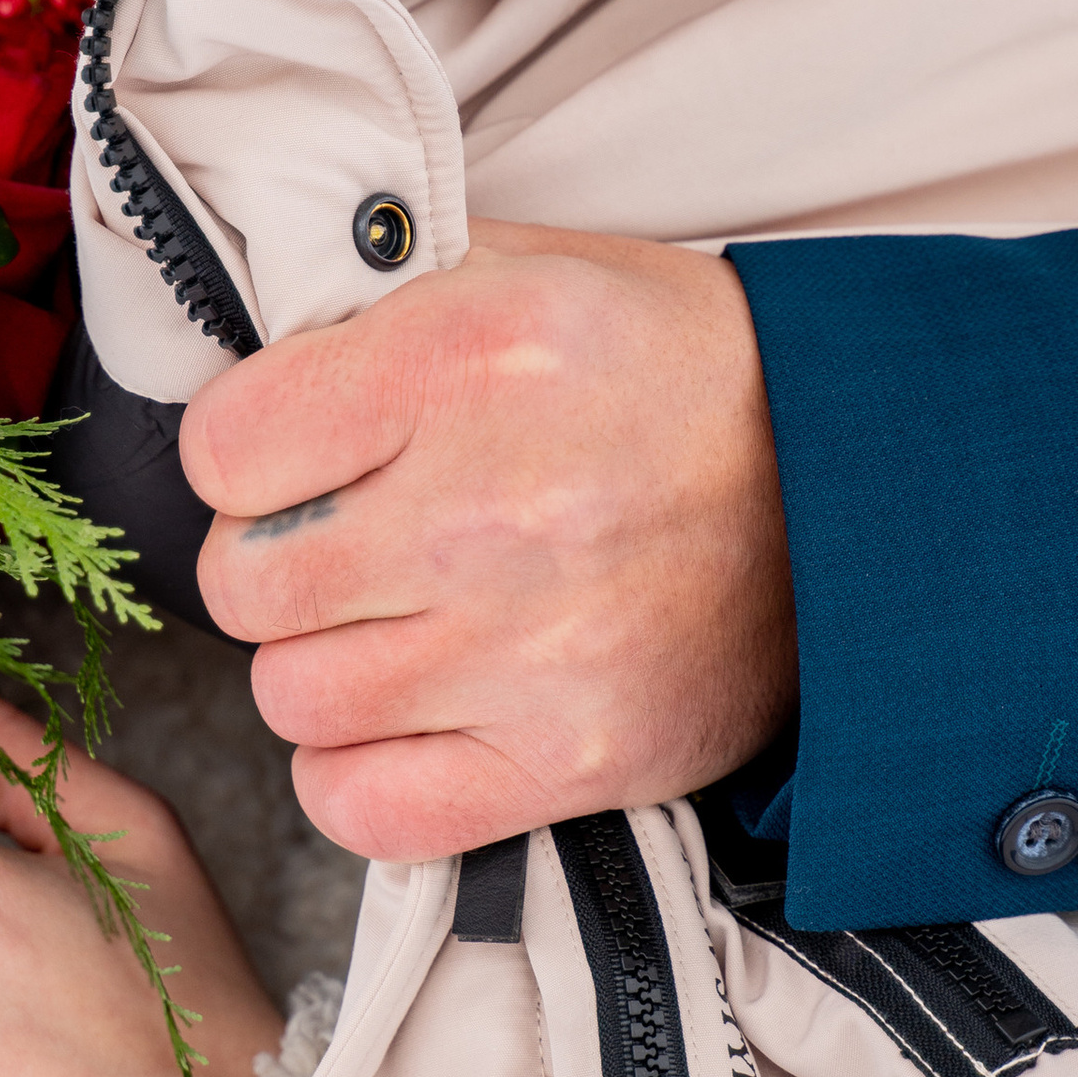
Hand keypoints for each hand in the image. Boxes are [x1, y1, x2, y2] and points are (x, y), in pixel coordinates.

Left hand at [183, 218, 796, 862]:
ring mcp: (531, 650)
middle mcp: (490, 511)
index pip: (224, 447)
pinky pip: (366, 808)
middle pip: (247, 584)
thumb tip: (237, 343)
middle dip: (278, 562)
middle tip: (348, 542)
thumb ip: (371, 297)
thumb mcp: (527, 269)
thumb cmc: (671, 369)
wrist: (853, 482)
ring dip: (324, 666)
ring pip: (293, 699)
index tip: (298, 454)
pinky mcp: (572, 759)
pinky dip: (361, 775)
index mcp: (469, 359)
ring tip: (395, 622)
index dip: (247, 453)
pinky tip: (410, 716)